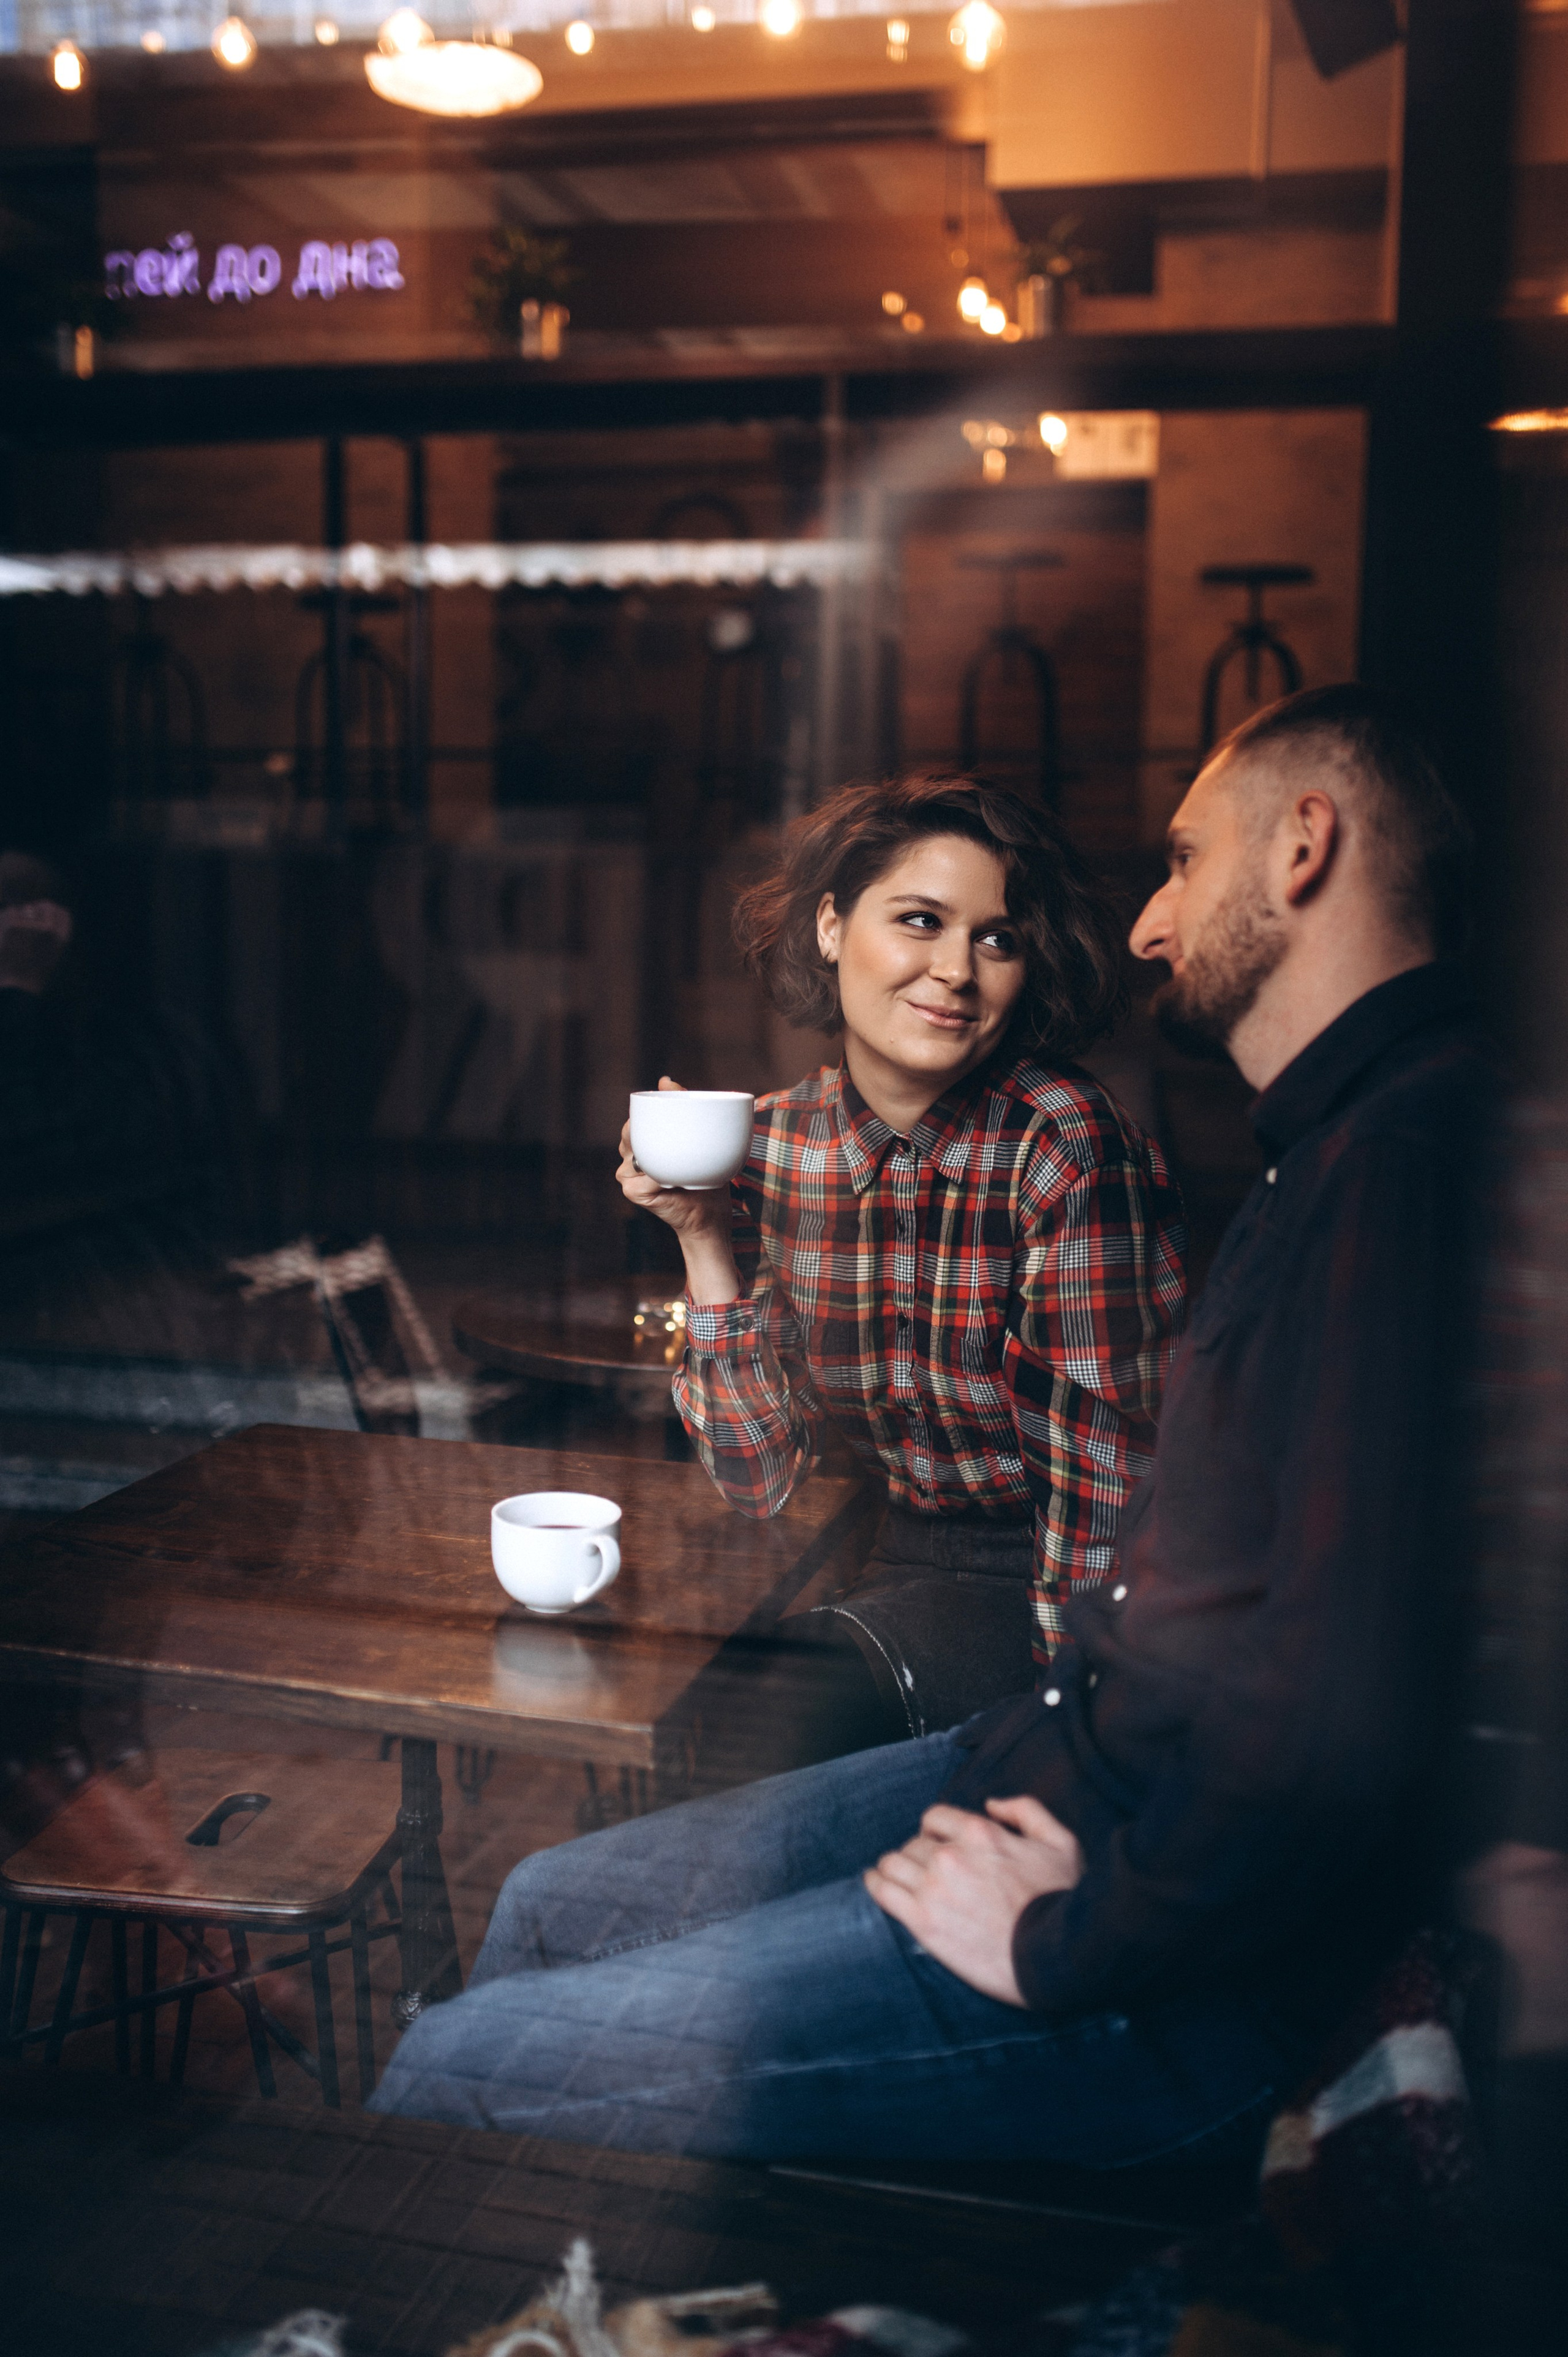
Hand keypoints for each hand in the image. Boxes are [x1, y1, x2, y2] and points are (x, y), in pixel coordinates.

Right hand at [617, 1076, 740, 1301]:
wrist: (710, 1215)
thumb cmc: (704, 1178)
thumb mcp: (697, 1140)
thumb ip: (682, 1109)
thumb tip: (664, 1078)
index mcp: (645, 1144)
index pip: (635, 1121)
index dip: (643, 1113)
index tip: (663, 1104)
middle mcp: (633, 1158)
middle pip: (628, 1133)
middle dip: (644, 1129)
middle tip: (670, 1135)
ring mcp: (630, 1176)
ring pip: (631, 1153)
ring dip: (653, 1154)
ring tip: (674, 1162)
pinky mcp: (634, 1192)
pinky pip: (638, 1177)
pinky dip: (655, 1178)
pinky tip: (671, 1182)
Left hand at [865, 1796, 1083, 2006]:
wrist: (1054, 1959)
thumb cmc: (1063, 1902)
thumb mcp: (1062, 1843)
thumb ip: (1026, 1811)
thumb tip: (991, 1804)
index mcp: (981, 1833)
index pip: (935, 1817)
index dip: (934, 1829)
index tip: (938, 1843)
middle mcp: (951, 1855)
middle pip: (914, 1843)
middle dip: (918, 1853)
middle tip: (924, 1870)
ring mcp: (933, 1888)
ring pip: (893, 1863)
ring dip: (893, 1867)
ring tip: (895, 1876)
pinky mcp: (923, 1921)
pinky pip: (883, 1892)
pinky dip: (874, 1884)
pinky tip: (875, 1883)